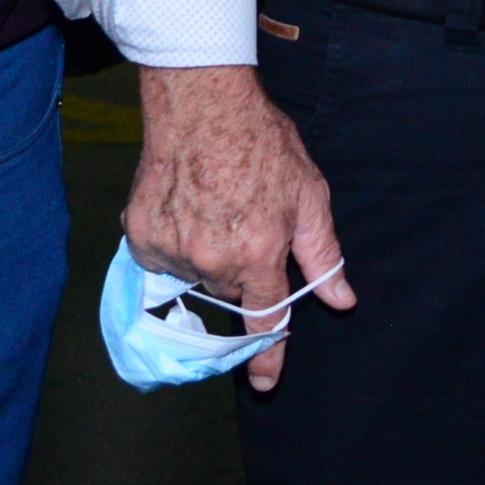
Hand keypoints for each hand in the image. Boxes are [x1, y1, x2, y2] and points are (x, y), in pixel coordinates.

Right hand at [128, 65, 351, 390]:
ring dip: (206, 254)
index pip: (263, 319)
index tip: (264, 382)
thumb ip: (323, 255)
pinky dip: (174, 240)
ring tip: (215, 206)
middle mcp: (212, 260)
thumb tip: (342, 301)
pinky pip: (162, 257)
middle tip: (245, 221)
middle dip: (242, 268)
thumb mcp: (309, 194)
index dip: (266, 355)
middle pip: (231, 290)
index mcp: (257, 254)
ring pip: (197, 274)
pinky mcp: (142, 235)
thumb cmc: (263, 143)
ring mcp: (172, 249)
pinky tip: (187, 205)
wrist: (203, 102)